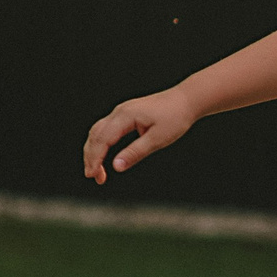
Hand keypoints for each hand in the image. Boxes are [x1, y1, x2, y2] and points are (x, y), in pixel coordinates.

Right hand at [83, 89, 197, 182]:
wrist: (186, 100)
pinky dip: (101, 143)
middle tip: (94, 177)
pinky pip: (106, 128)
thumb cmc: (175, 117)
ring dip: (94, 150)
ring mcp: (121, 111)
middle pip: (95, 135)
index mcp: (125, 116)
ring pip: (98, 131)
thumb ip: (135, 152)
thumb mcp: (158, 139)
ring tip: (97, 170)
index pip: (102, 139)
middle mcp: (119, 111)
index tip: (93, 176)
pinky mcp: (126, 114)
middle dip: (91, 157)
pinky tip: (103, 154)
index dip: (95, 159)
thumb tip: (116, 166)